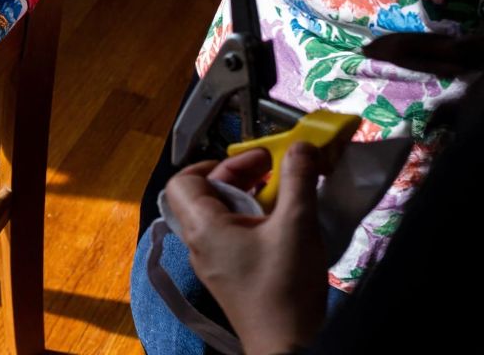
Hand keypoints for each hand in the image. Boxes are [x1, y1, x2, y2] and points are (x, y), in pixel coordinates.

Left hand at [165, 145, 326, 354]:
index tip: (251, 161)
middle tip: (273, 171)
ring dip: (247, 197)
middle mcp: (199, 242)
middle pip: (203, 195)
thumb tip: (300, 147)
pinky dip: (251, 220)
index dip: (214, 164)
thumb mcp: (296, 226)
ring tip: (282, 193)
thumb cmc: (284, 289)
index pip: (183, 181)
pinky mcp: (228, 274)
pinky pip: (230, 235)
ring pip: (219, 215)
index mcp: (203, 227)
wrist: (287, 345)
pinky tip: (282, 223)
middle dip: (237, 176)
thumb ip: (297, 182)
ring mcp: (212, 260)